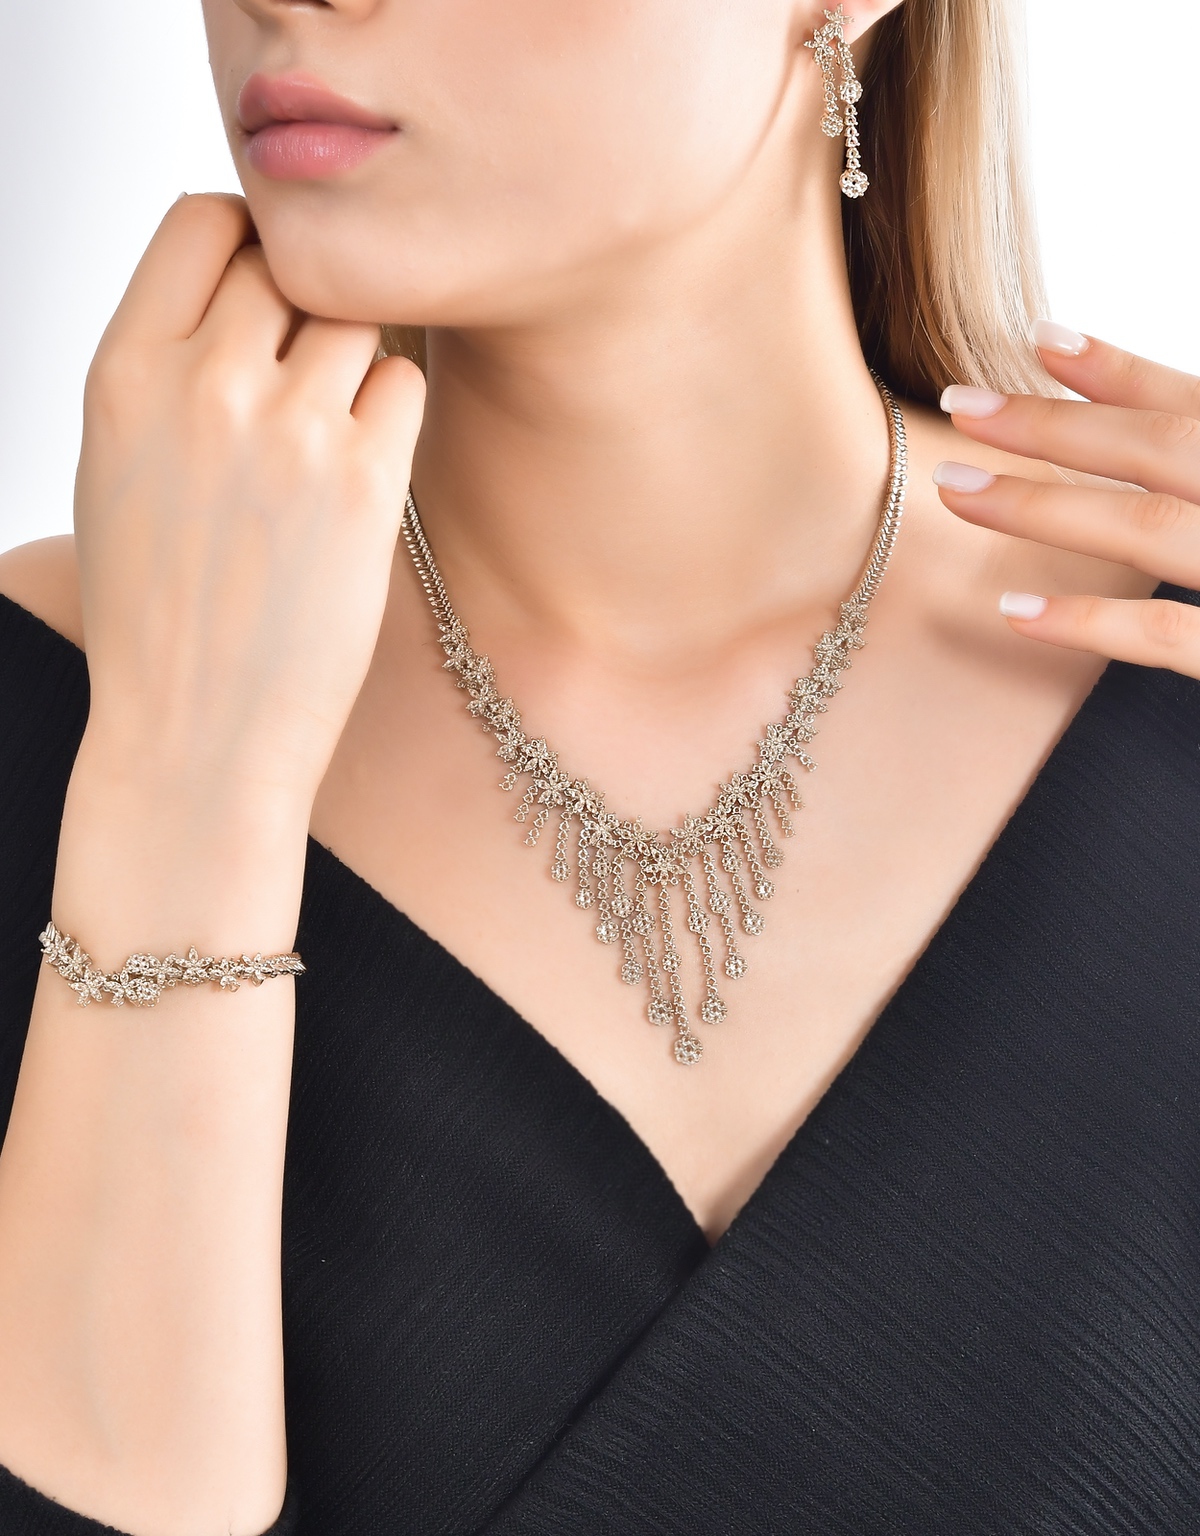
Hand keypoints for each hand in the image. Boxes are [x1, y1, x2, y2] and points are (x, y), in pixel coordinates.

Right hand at [74, 193, 425, 809]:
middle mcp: (203, 383)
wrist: (194, 732)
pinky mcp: (362, 480)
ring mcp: (287, 428)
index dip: (248, 241)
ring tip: (335, 434)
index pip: (203, 220)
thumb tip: (245, 292)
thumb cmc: (155, 611)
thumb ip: (166, 369)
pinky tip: (365, 471)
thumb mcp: (116, 467)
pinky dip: (393, 414)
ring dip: (358, 358)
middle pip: (292, 263)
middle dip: (309, 306)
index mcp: (122, 370)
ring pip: (359, 319)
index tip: (267, 288)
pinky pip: (404, 384)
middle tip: (312, 375)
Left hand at [932, 325, 1199, 680]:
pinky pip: (1175, 636)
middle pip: (1162, 447)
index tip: (1041, 340)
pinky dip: (1095, 621)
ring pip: (1152, 527)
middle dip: (1054, 426)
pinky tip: (1017, 611)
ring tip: (959, 489)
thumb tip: (1163, 442)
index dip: (1121, 370)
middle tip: (962, 406)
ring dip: (1047, 505)